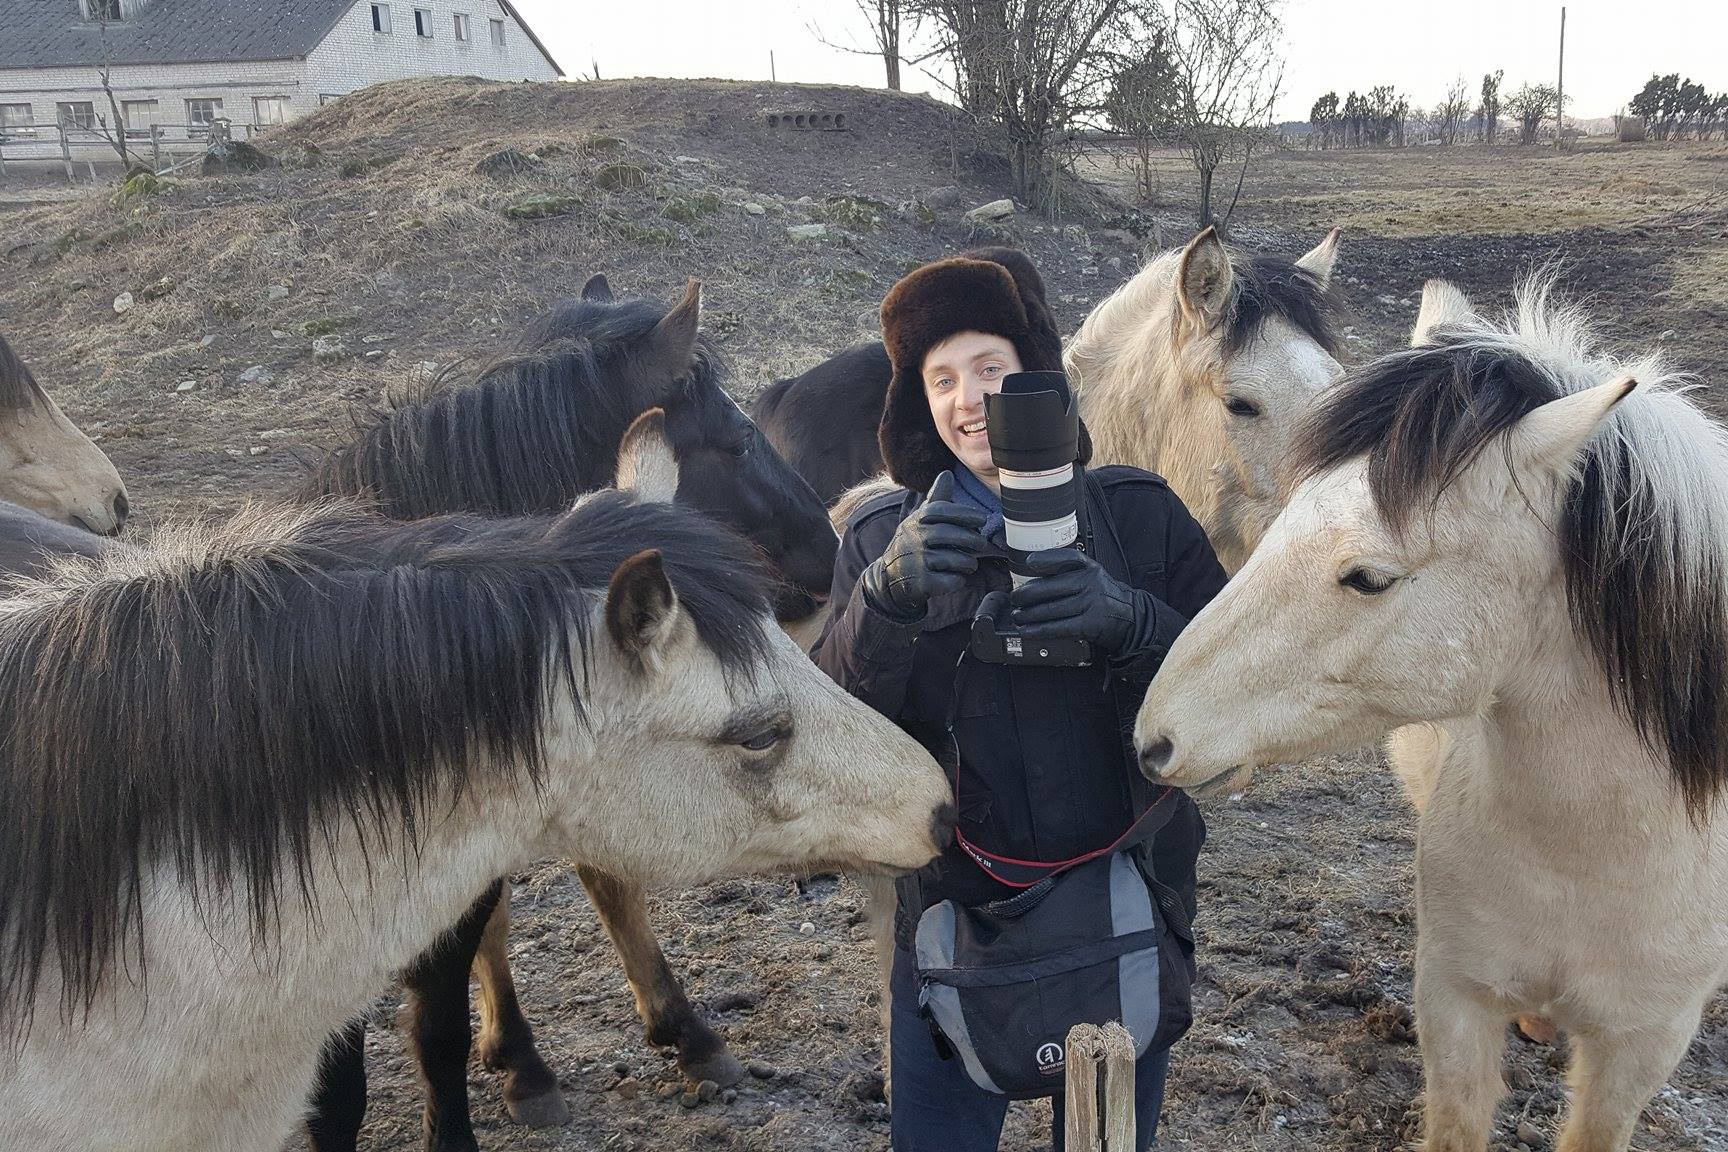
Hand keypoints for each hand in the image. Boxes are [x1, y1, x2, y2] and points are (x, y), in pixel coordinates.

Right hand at [860, 472, 990, 620]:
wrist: (889, 577)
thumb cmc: (912, 545)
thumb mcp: (919, 520)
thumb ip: (936, 499)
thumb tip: (947, 473)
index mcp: (917, 521)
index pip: (940, 511)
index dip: (963, 513)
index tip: (982, 519)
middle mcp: (914, 539)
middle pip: (947, 534)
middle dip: (970, 539)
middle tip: (982, 545)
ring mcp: (916, 561)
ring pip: (951, 559)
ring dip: (967, 562)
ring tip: (970, 564)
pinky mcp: (921, 583)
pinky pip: (948, 581)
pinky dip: (957, 580)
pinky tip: (958, 578)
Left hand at [1008, 549, 1138, 654]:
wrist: (1132, 619)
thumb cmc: (1106, 598)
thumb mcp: (1094, 577)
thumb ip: (1071, 574)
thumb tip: (1034, 582)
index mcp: (1091, 569)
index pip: (1067, 559)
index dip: (1046, 559)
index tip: (1029, 562)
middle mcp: (1091, 583)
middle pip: (1050, 587)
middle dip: (1026, 594)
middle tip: (1015, 599)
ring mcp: (1091, 604)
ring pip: (1051, 609)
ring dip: (1028, 615)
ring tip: (1017, 616)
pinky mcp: (1090, 625)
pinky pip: (1058, 627)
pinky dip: (1039, 630)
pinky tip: (1028, 631)